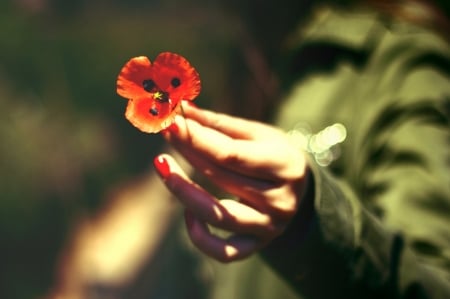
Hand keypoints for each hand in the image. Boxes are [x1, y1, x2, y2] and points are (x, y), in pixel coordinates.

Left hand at [153, 102, 310, 261]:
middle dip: (187, 153)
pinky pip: (222, 252)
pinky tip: (188, 213)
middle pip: (221, 178)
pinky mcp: (256, 246)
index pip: (231, 154)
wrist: (298, 191)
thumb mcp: (257, 135)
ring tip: (163, 166)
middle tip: (165, 133)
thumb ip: (220, 125)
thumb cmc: (275, 156)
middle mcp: (281, 201)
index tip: (171, 123)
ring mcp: (269, 228)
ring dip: (183, 191)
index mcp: (286, 167)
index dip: (197, 139)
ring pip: (218, 216)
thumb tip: (183, 109)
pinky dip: (199, 235)